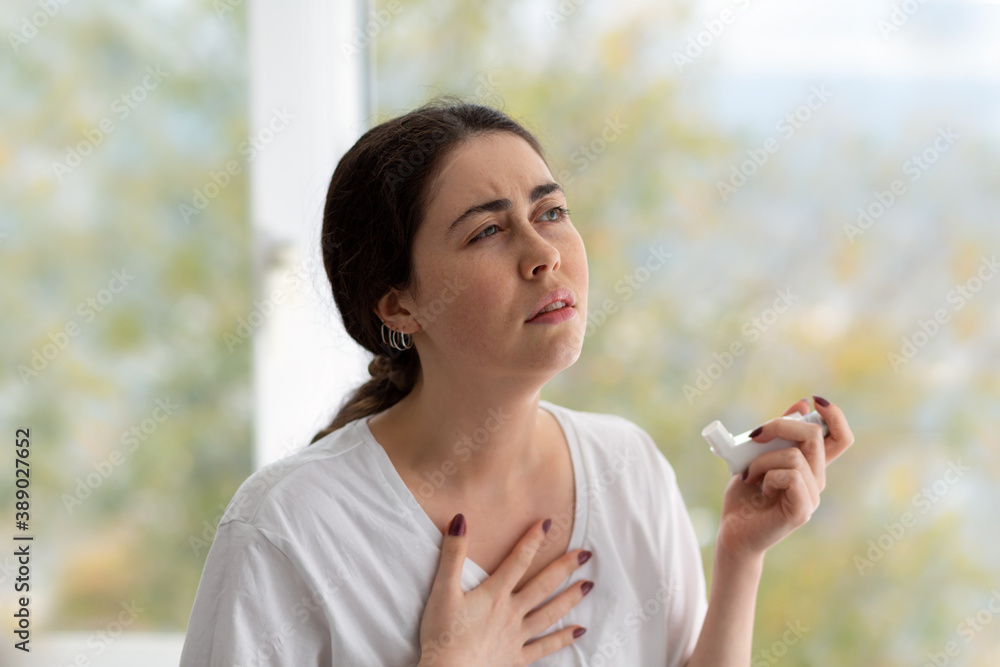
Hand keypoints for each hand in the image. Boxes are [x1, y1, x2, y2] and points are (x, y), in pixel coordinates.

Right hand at [418, 515, 591, 666]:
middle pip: (543, 585)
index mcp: (494, 594)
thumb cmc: (442, 634)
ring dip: (570, 598)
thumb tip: (460, 519)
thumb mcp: (442, 590)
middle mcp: (511, 612)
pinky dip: (563, 639)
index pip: (518, 560)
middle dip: (564, 568)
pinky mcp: (516, 658)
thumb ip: (452, 555)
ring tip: (589, 586)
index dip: (533, 540)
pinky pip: (545, 647)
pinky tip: (580, 631)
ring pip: (549, 613)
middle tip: (586, 554)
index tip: (549, 523)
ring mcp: (517, 636)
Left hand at [716, 396, 853, 561]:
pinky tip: (759, 488)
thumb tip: (800, 405)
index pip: (840, 438)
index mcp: (810, 466)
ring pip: (796, 456)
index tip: (814, 400)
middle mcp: (816, 480)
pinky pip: (791, 476)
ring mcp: (811, 496)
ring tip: (749, 474)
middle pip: (816, 436)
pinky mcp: (802, 511)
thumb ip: (777, 435)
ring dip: (763, 459)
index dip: (834, 416)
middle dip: (782, 425)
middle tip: (755, 435)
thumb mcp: (757, 455)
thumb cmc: (744, 494)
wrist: (732, 531)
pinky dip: (768, 475)